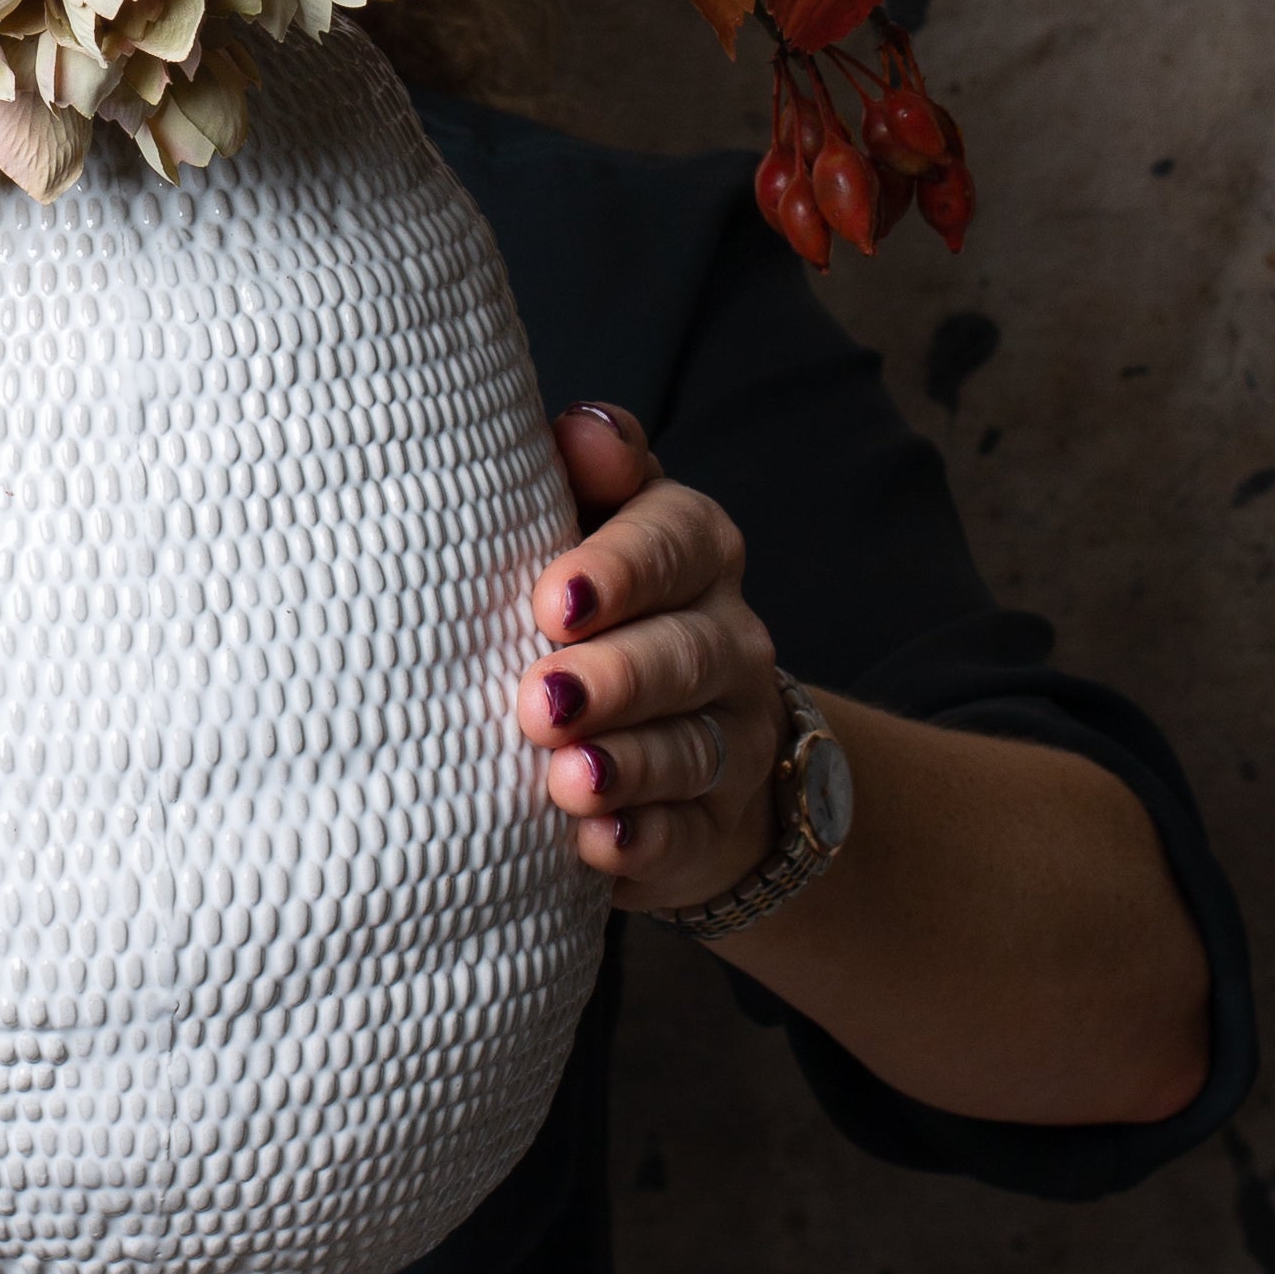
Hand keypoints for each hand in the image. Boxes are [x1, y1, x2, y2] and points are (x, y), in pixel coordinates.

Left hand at [521, 402, 790, 915]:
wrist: (678, 730)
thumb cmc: (596, 601)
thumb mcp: (593, 518)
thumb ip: (591, 468)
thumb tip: (584, 429)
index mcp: (696, 547)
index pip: (675, 542)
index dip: (618, 571)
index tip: (551, 601)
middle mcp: (729, 638)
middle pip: (684, 653)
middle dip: (613, 679)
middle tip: (540, 701)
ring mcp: (734, 736)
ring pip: (692, 750)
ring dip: (627, 767)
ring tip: (565, 780)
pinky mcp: (716, 825)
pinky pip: (690, 837)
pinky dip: (643, 843)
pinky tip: (596, 844)